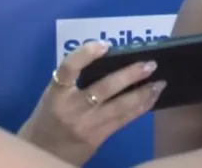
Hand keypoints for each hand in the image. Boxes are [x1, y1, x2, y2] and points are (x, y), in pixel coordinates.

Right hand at [18, 41, 164, 165]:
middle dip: (130, 75)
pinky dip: (141, 108)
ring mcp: (87, 125)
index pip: (68, 69)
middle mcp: (72, 108)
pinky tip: (152, 98)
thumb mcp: (51, 98)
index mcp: (56, 94)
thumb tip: (107, 60)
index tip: (104, 45)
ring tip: (160, 82)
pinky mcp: (98, 138)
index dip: (86, 54)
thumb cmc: (46, 121)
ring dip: (143, 93)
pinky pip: (124, 120)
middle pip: (104, 88)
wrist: (41, 157)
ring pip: (120, 106)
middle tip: (150, 64)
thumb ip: (73, 82)